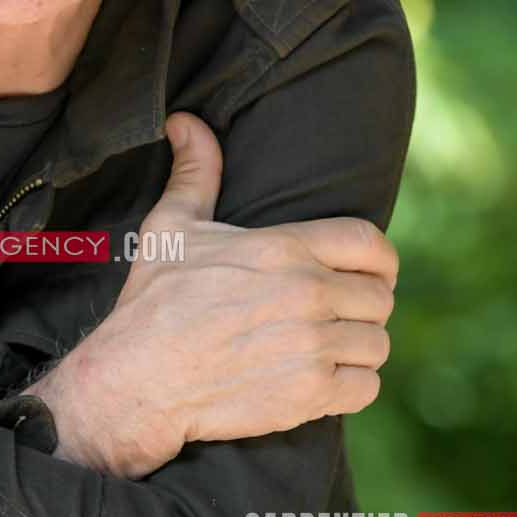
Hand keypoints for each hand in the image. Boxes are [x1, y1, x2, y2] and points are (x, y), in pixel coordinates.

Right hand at [32, 110, 397, 476]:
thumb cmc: (153, 303)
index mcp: (285, 248)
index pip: (371, 245)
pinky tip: (324, 383)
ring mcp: (311, 346)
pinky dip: (351, 388)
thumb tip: (186, 122)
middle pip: (381, 299)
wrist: (135, 380)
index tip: (370, 275)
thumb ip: (195, 172)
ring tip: (328, 352)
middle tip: (336, 320)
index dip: (380, 262)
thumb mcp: (172, 229)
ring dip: (357, 350)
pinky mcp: (308, 395)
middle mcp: (306, 293)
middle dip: (363, 309)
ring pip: (377, 345)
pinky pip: (366, 388)